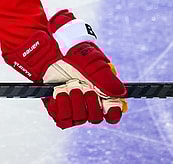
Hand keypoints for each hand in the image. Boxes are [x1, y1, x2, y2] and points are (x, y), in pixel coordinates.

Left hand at [4, 10, 126, 128]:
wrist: (51, 52)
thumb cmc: (76, 56)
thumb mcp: (95, 65)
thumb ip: (108, 80)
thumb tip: (120, 94)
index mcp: (102, 95)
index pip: (113, 114)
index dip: (112, 112)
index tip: (107, 103)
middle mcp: (88, 103)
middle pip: (95, 118)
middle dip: (89, 102)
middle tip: (82, 87)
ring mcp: (73, 107)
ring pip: (79, 119)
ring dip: (74, 102)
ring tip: (68, 86)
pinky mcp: (58, 108)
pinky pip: (63, 119)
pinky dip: (62, 106)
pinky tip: (59, 92)